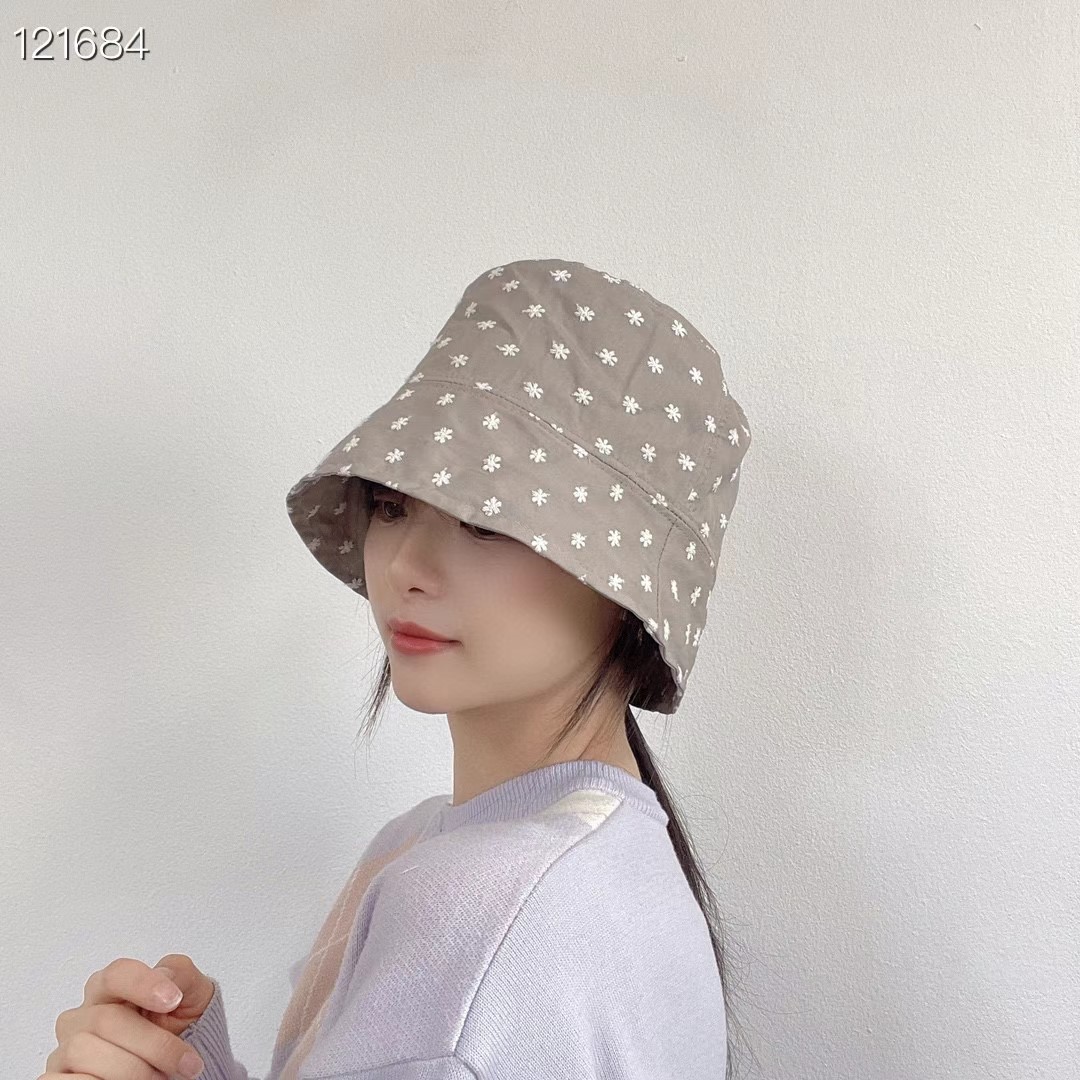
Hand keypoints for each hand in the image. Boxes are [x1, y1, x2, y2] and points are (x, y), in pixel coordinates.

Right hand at [40, 953, 215, 1079]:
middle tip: (185, 1061)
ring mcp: (67, 1051)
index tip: (173, 1000)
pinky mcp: (59, 1079)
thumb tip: (165, 977)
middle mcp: (83, 1017)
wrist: (177, 1063)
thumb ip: (179, 974)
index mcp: (111, 988)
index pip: (116, 974)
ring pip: (84, 1051)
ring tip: (160, 1077)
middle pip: (107, 1019)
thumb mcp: (191, 993)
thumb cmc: (179, 1023)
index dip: (143, 984)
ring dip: (131, 1069)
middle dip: (153, 1044)